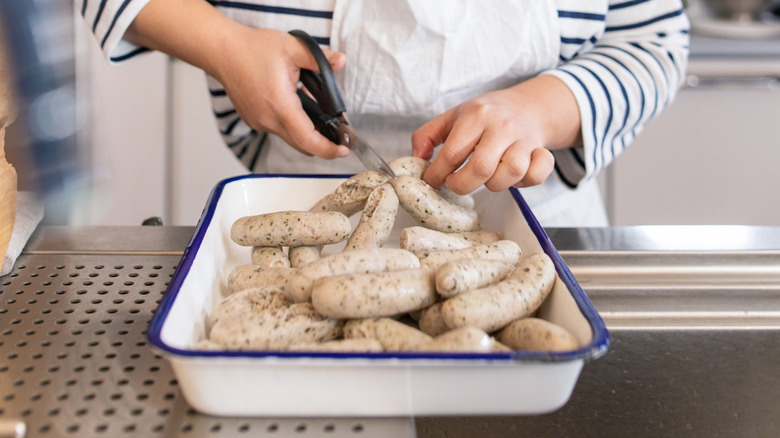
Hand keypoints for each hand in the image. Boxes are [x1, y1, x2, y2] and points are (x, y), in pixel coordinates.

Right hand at [126, 0, 348, 158]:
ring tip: (320, 114)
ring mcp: (259, 122)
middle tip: (340, 135)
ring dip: (306, 132)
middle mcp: (268, 120)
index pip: (308, 139)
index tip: (343, 150)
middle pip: (301, 144)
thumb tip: (341, 61)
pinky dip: (292, 124)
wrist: (221, 51)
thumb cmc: (252, 49)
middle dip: (322, 144)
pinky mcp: (254, 120)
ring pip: (290, 137)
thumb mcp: (292, 47)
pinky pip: (278, 129)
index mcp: (280, 105)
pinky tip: (297, 106)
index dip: (328, 149)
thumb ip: (320, 58)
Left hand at [412, 75, 580, 193]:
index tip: (432, 181)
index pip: (451, 154)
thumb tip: (415, 160)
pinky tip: (513, 177)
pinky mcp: (542, 152)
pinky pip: (536, 176)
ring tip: (486, 177)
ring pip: (510, 173)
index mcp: (475, 115)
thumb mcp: (451, 117)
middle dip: (462, 185)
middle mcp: (501, 126)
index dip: (437, 175)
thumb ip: (426, 136)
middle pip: (481, 168)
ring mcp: (524, 139)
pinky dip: (525, 182)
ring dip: (495, 184)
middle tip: (456, 183)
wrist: (527, 106)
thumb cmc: (484, 116)